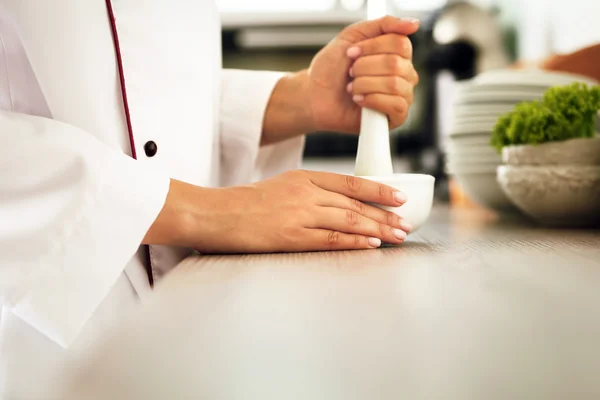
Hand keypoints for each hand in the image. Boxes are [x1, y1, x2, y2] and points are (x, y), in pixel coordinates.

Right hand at [144, 172, 412, 253]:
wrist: (215, 214)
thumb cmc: (247, 203)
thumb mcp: (282, 186)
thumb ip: (311, 192)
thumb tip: (343, 204)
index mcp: (304, 177)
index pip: (351, 181)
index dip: (379, 189)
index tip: (400, 196)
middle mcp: (306, 193)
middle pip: (355, 203)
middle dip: (385, 214)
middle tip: (405, 224)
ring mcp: (299, 214)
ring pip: (348, 220)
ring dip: (377, 229)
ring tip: (397, 236)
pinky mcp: (291, 237)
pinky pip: (329, 239)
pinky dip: (353, 242)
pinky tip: (369, 245)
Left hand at [306, 16, 419, 132]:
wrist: (315, 96)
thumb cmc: (332, 69)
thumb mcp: (352, 36)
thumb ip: (383, 25)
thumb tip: (412, 24)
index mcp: (397, 54)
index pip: (400, 44)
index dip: (372, 47)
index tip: (351, 52)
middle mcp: (404, 74)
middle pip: (396, 64)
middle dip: (364, 67)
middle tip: (350, 72)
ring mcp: (402, 95)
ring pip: (394, 84)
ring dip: (364, 84)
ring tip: (352, 88)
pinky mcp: (396, 117)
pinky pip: (396, 105)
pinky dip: (371, 100)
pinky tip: (359, 100)